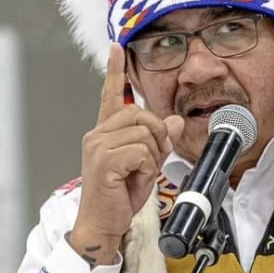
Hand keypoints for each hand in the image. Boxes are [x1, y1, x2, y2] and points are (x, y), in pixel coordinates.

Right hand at [68, 43, 178, 266]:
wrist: (103, 225)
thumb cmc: (120, 197)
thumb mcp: (146, 165)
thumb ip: (158, 141)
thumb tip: (176, 121)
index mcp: (105, 132)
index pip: (111, 95)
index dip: (115, 70)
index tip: (116, 47)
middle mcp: (97, 134)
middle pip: (142, 114)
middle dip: (157, 136)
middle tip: (150, 162)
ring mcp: (98, 145)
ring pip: (145, 133)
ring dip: (152, 156)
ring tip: (138, 175)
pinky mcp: (104, 159)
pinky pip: (142, 151)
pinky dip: (146, 167)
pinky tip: (134, 180)